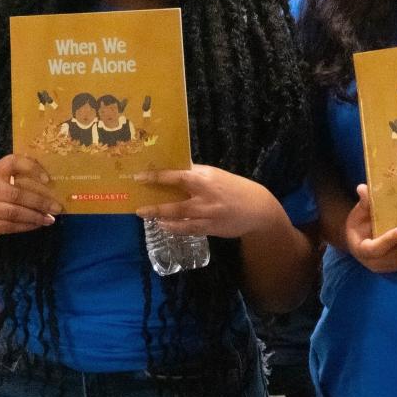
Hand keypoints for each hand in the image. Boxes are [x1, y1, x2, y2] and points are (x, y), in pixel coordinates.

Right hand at [0, 154, 61, 241]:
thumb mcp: (3, 177)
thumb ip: (20, 172)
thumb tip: (51, 172)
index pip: (13, 162)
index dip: (31, 168)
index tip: (47, 179)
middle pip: (17, 194)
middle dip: (40, 202)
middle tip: (57, 207)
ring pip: (15, 213)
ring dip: (36, 216)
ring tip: (51, 219)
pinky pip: (12, 226)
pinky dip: (28, 226)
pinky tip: (39, 224)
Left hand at [134, 164, 277, 238]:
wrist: (258, 208)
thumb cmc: (233, 187)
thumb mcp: (215, 175)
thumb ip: (195, 173)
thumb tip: (174, 166)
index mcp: (205, 178)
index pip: (177, 175)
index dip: (157, 176)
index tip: (139, 176)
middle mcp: (205, 195)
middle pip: (176, 199)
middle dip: (155, 204)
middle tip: (138, 206)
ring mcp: (208, 213)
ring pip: (180, 216)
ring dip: (161, 217)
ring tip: (146, 215)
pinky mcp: (211, 227)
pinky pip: (189, 229)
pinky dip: (175, 228)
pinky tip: (164, 226)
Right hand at [345, 184, 396, 272]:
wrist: (359, 239)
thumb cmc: (358, 225)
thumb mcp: (358, 214)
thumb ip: (364, 204)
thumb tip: (363, 188)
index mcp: (362, 249)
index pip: (374, 248)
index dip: (388, 240)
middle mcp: (375, 262)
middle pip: (396, 257)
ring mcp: (388, 265)